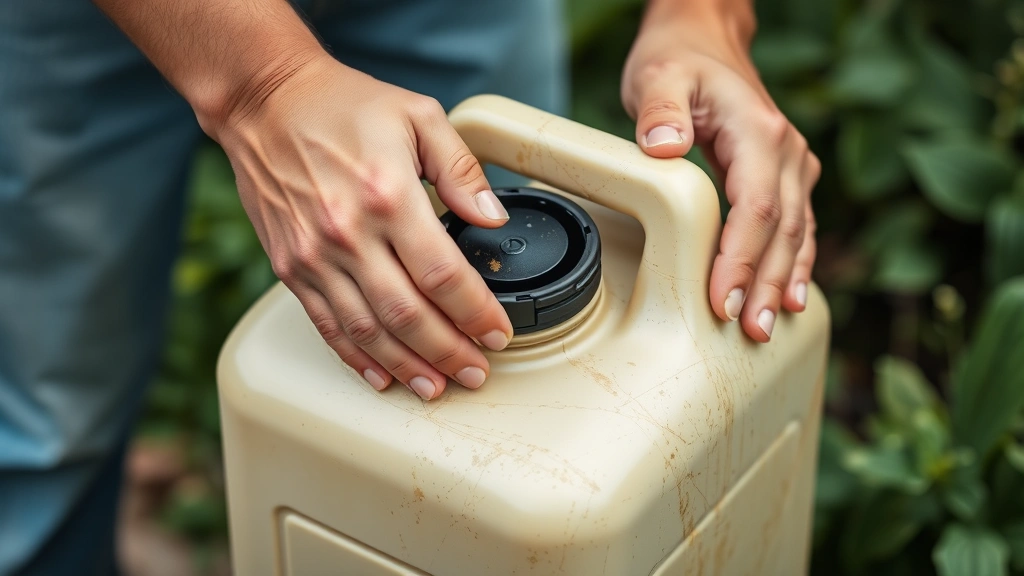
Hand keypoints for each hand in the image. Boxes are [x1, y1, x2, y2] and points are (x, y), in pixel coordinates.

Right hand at [212, 54, 513, 399]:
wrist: (264, 102)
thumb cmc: (342, 105)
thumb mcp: (418, 116)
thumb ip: (461, 170)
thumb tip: (493, 218)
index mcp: (388, 195)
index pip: (444, 275)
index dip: (477, 312)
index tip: (498, 332)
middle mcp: (348, 233)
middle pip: (409, 316)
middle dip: (450, 352)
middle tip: (476, 371)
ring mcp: (315, 256)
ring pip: (368, 332)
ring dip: (408, 366)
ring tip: (438, 386)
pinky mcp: (290, 267)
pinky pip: (327, 326)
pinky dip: (356, 358)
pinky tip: (381, 376)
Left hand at [621, 3, 819, 341]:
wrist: (703, 38)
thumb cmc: (678, 58)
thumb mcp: (658, 75)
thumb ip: (660, 109)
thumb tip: (666, 147)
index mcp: (759, 132)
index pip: (756, 207)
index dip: (742, 258)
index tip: (723, 299)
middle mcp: (786, 152)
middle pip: (783, 231)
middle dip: (765, 285)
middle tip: (750, 331)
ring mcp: (791, 166)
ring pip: (796, 234)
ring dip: (783, 283)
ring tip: (769, 329)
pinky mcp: (785, 178)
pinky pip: (796, 227)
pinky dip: (794, 265)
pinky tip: (790, 298)